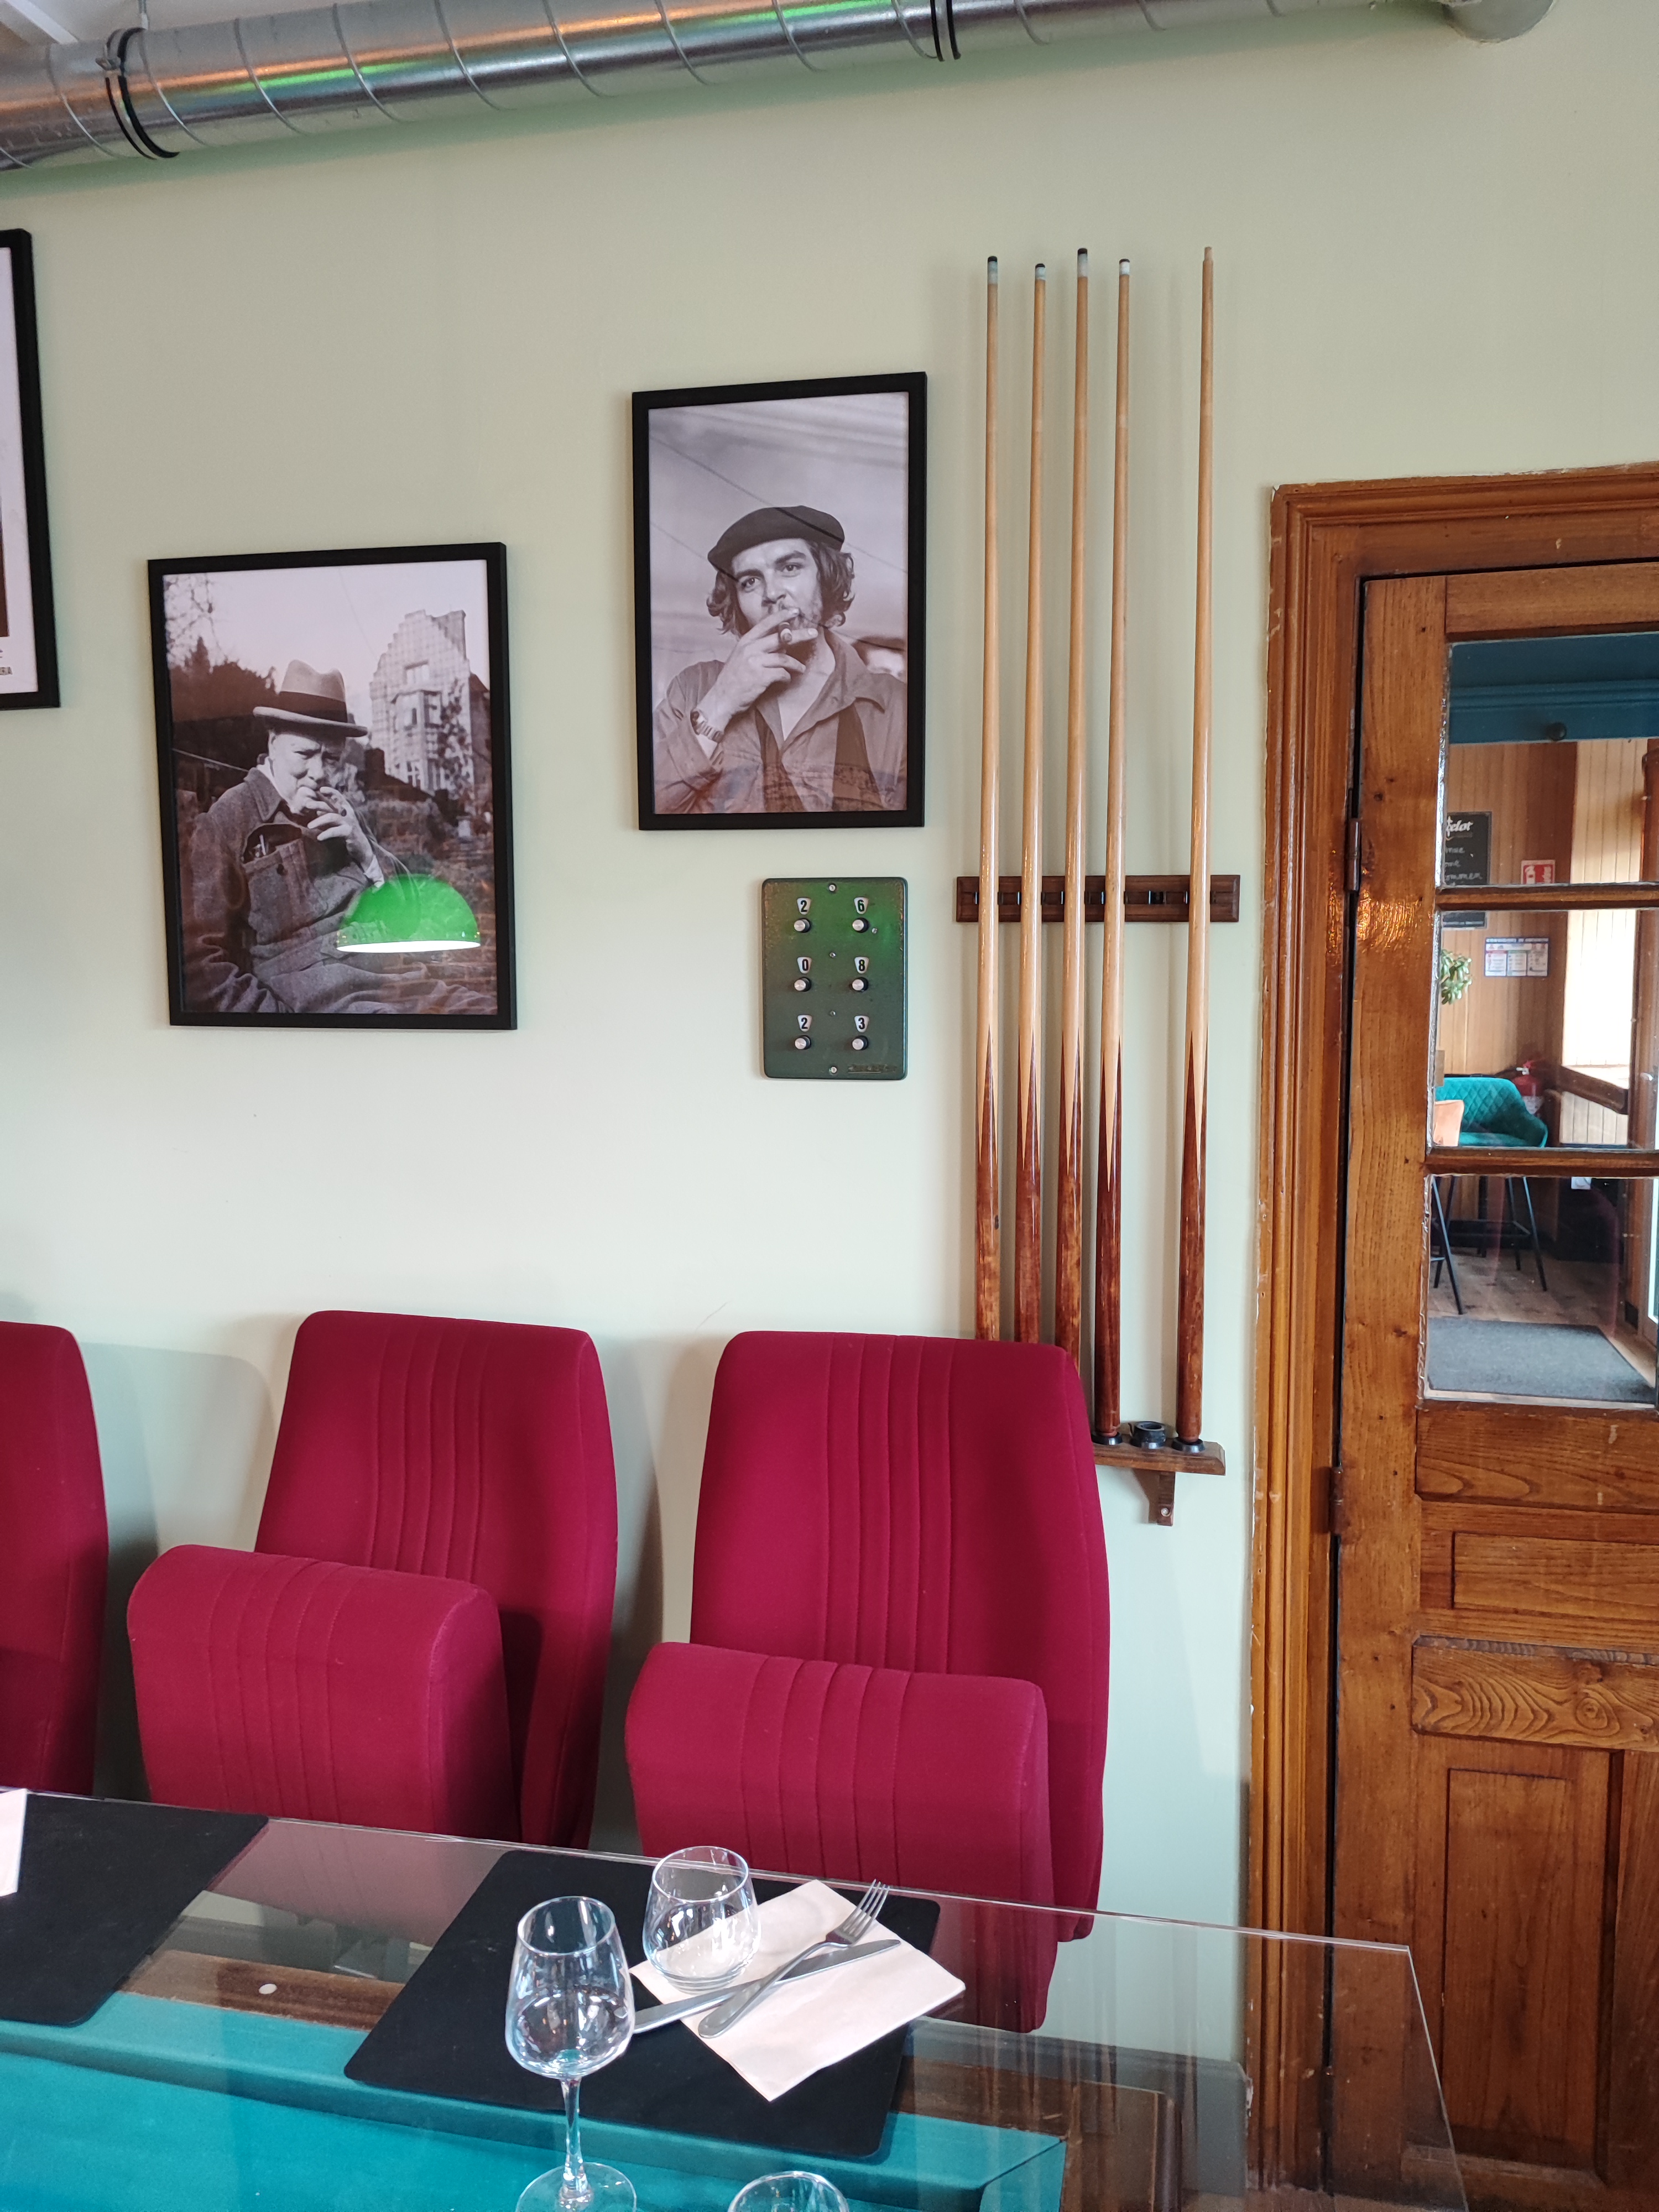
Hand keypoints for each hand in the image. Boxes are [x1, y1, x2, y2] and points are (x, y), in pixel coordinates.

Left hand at [302, 787, 378, 875]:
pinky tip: (319, 837)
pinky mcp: (348, 832)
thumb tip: (317, 811)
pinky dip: (326, 834)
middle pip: (331, 806)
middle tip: (306, 804)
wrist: (360, 846)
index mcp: (345, 808)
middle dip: (318, 804)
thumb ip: (330, 815)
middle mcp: (347, 813)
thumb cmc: (347, 832)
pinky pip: (335, 831)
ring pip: (332, 817)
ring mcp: (348, 822)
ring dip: (319, 821)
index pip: (338, 796)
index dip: (330, 791)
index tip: (320, 789)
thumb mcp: (338, 821)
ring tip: (309, 826)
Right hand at [697, 612, 803, 731]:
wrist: (721, 699)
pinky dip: (787, 677)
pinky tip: (786, 680)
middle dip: (800, 635)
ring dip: (796, 664)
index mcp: (745, 641)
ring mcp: (755, 662)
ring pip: (784, 657)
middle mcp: (750, 648)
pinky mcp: (760, 677)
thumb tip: (781, 645)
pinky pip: (782, 673)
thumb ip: (757, 648)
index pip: (766, 623)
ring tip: (801, 669)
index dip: (781, 616)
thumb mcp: (740, 657)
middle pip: (780, 638)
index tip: (795, 611)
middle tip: (813, 633)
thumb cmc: (732, 680)